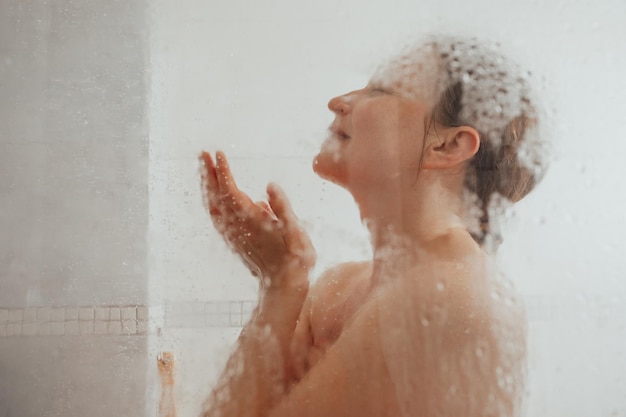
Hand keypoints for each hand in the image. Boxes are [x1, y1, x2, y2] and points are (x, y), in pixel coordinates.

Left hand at [199, 151, 315, 288]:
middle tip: (202, 154)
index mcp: (249, 219)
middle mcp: (236, 226)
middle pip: (215, 196)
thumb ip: (281, 205)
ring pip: (213, 206)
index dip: (223, 171)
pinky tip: (214, 197)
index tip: (218, 153)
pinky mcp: (234, 240)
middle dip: (208, 173)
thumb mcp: (294, 229)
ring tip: (206, 169)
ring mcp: (233, 234)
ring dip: (208, 187)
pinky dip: (212, 202)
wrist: (283, 285)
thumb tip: (270, 185)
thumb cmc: (293, 256)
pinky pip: (217, 217)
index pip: (229, 190)